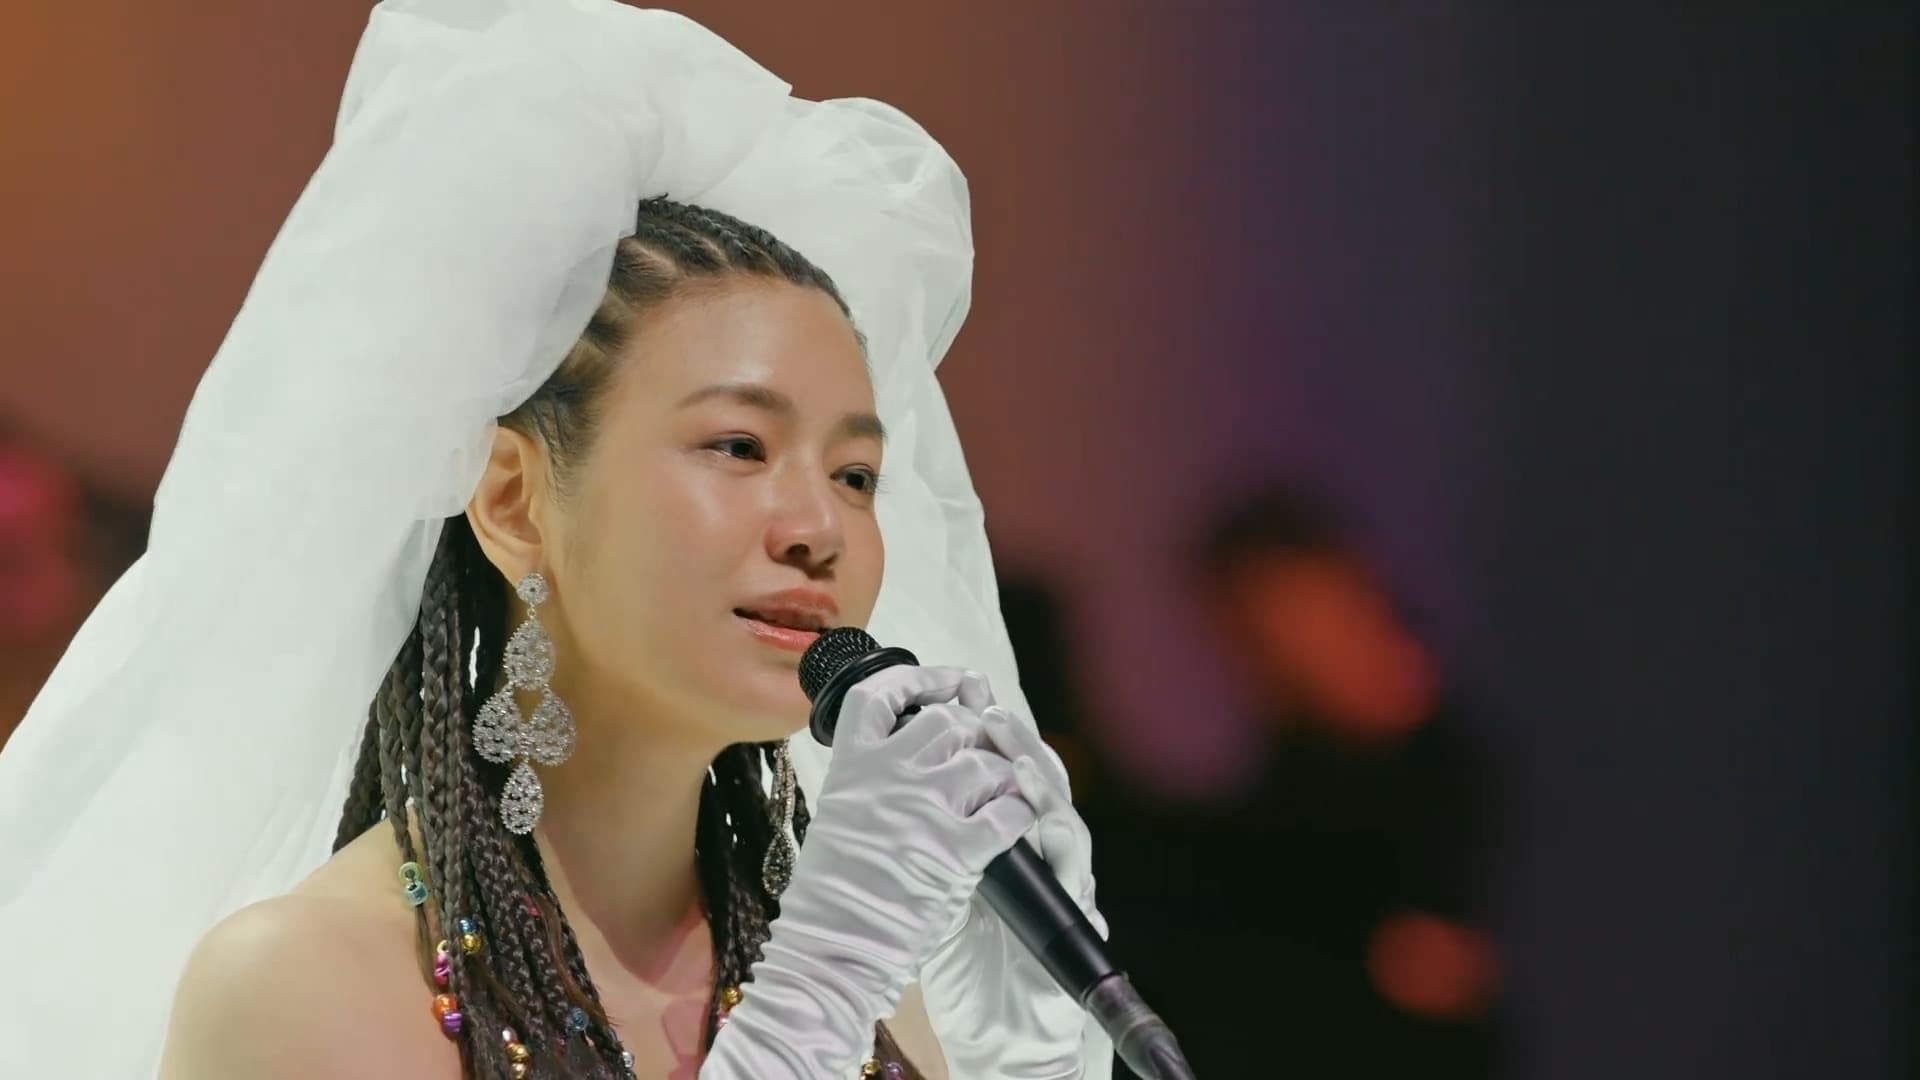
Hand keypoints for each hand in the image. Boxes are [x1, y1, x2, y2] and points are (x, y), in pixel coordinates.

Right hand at [703, 665, 1037, 1078]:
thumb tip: (914, 750)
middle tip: (984, 752)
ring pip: (986, 762)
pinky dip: (1021, 814)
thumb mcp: (840, 816)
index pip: (879, 695)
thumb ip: (872, 779)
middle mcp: (888, 776)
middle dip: (974, 734)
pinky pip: (1009, 813)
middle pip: (947, 721)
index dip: (917, 679)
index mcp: (851, 766)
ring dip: (1002, 776)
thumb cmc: (833, 892)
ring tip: (1000, 796)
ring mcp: (923, 810)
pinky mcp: (955, 851)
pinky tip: (1015, 824)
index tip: (946, 681)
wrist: (831, 947)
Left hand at [917, 700, 1113, 1079]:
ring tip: (1011, 751)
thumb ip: (921, 830)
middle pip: (1029, 771)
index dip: (980, 724)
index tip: (957, 690)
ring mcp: (1055, 871)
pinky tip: (1042, 817)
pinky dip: (1059, 836)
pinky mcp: (1071, 907)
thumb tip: (885, 774)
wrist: (996, 1027)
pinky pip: (1073, 863)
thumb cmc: (963, 954)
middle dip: (1008, 736)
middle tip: (985, 709)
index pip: (994, 761)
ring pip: (1058, 805)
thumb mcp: (928, 880)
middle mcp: (1031, 842)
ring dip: (1037, 773)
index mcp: (994, 828)